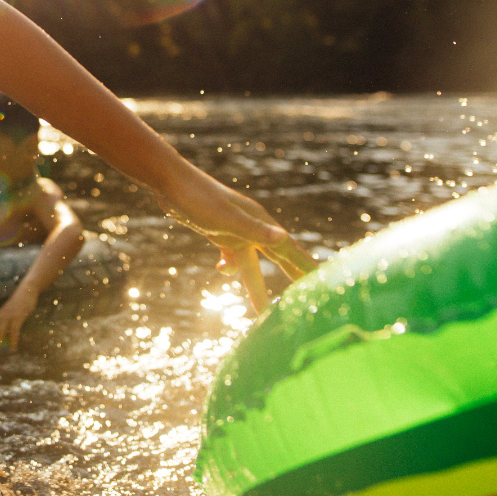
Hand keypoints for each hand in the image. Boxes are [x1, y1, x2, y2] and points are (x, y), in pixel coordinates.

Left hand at [0, 295, 34, 353]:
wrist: (26, 291)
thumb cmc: (18, 303)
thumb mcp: (9, 312)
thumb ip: (5, 321)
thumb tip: (2, 334)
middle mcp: (0, 316)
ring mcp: (8, 317)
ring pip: (0, 331)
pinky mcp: (17, 318)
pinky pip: (14, 331)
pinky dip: (13, 340)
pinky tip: (13, 348)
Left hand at [156, 166, 317, 315]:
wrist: (170, 183)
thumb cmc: (198, 199)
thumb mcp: (226, 219)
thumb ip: (255, 231)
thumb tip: (284, 238)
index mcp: (260, 223)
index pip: (290, 249)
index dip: (307, 265)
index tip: (326, 280)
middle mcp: (252, 228)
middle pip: (278, 256)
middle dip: (293, 275)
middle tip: (311, 292)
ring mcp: (235, 231)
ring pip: (251, 263)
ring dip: (256, 285)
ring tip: (262, 311)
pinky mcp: (218, 233)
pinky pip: (232, 256)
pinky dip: (230, 267)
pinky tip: (222, 269)